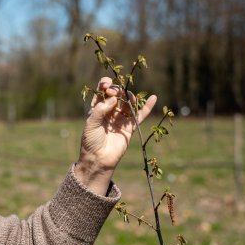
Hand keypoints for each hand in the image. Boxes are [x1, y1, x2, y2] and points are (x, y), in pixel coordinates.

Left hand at [74, 77, 156, 194]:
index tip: (107, 86)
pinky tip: (153, 98)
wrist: (99, 159)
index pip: (102, 90)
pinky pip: (140, 115)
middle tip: (115, 93)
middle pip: (117, 94)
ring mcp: (120, 118)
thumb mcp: (91, 124)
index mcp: (97, 107)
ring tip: (128, 98)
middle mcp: (110, 110)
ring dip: (129, 96)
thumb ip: (100, 110)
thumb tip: (113, 99)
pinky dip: (147, 107)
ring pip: (128, 102)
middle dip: (117, 89)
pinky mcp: (130, 126)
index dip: (106, 84)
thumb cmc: (91, 141)